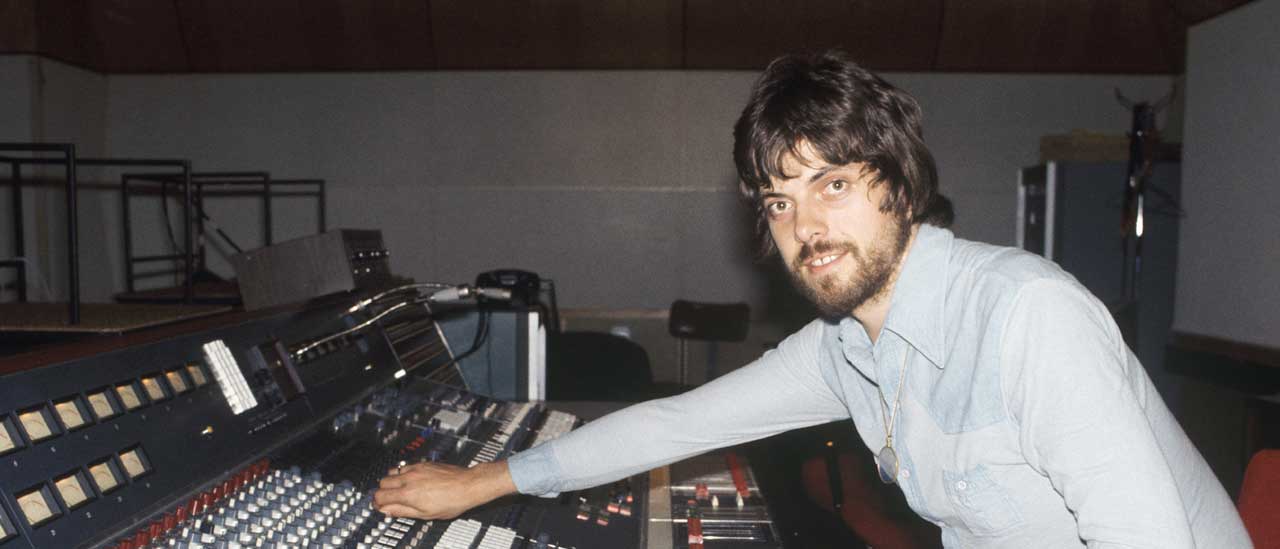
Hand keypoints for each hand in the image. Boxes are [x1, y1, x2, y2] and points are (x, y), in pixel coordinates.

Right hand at [372, 460, 515, 519]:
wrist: (468, 485)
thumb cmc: (451, 501)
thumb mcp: (425, 514)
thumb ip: (402, 511)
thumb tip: (387, 511)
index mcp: (408, 494)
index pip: (380, 496)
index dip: (378, 503)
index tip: (381, 506)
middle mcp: (409, 478)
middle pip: (382, 482)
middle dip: (383, 491)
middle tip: (389, 498)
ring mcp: (416, 468)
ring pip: (393, 471)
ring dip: (392, 481)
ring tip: (400, 489)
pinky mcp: (424, 463)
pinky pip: (406, 466)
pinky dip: (404, 474)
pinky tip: (412, 481)